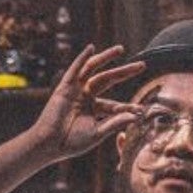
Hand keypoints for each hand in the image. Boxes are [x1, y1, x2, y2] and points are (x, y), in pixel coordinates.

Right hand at [34, 44, 144, 160]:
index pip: (115, 105)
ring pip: (93, 70)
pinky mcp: (65, 88)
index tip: (140, 110)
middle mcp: (86, 97)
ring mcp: (76, 91)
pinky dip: (82, 59)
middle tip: (142, 65)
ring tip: (121, 49)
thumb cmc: (72, 142)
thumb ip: (114, 123)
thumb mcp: (97, 133)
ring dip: (106, 58)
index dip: (127, 107)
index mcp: (95, 110)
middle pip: (108, 80)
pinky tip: (91, 48)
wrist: (51, 144)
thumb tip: (134, 116)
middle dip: (125, 72)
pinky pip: (75, 70)